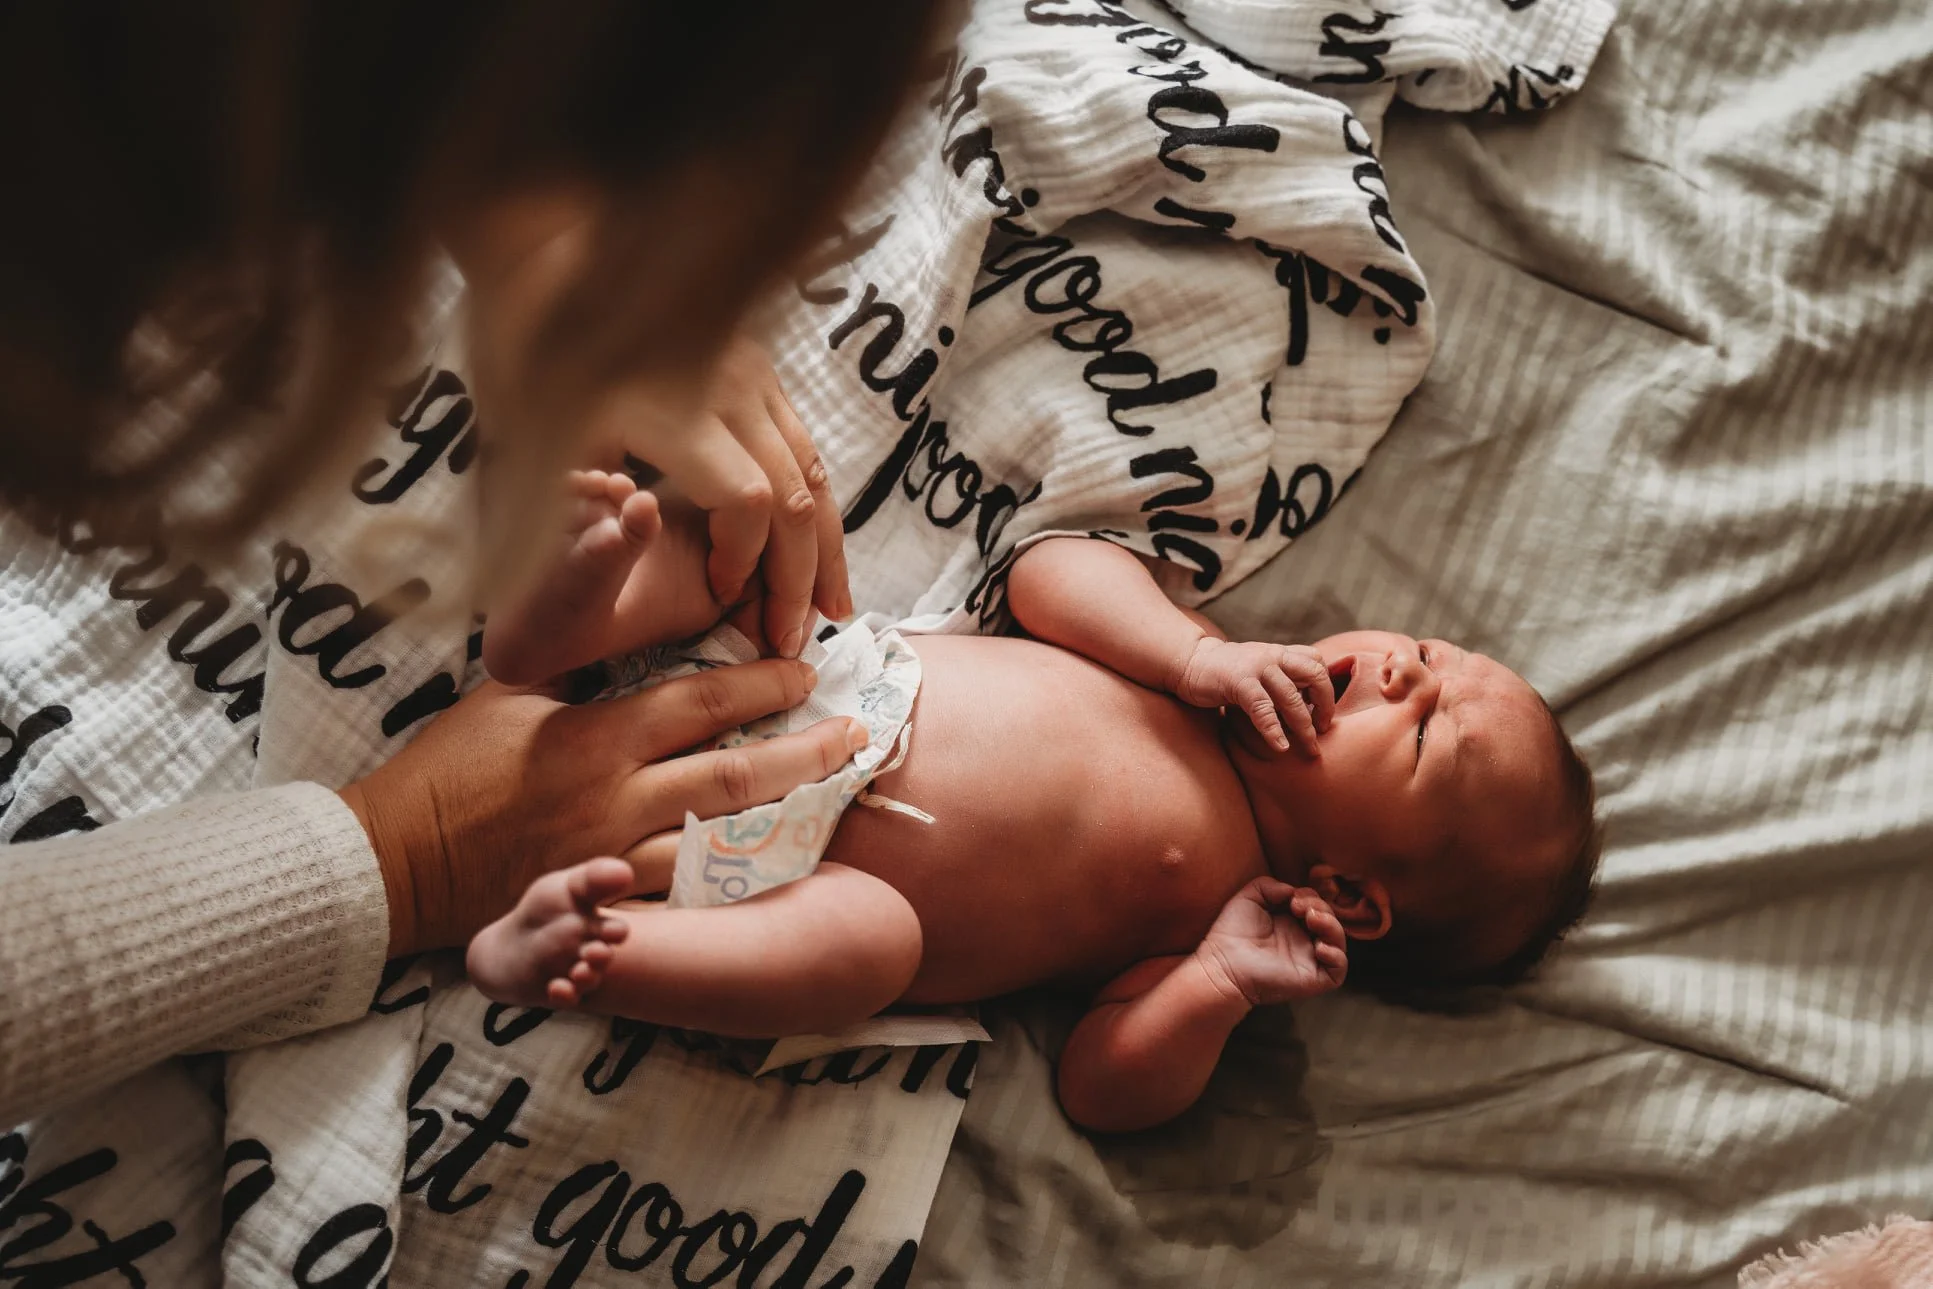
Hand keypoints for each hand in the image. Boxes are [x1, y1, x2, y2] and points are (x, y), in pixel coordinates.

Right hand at [338, 659, 868, 957]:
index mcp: (595, 737)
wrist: (399, 863)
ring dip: (789, 814)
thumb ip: (573, 641)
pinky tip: (784, 857)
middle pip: (733, 775)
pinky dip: (738, 874)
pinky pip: (688, 890)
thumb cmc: (450, 767)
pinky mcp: (608, 904)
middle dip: (804, 752)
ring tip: (837, 790)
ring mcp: (616, 859)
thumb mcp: (507, 688)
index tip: (805, 670)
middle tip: (854, 732)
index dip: (761, 683)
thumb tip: (612, 563)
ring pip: (724, 837)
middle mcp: (616, 799)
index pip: (700, 703)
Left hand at [448, 193, 850, 660]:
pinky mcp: (758, 367)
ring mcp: (751, 373)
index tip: (722, 601)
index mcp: (672, 408)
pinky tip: (814, 547)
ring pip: (815, 471)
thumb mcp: (523, 428)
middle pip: (798, 496)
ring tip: (831, 609)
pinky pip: (803, 446)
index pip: (749, 503)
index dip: (745, 564)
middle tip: (794, 640)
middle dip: (799, 577)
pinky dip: (816, 505)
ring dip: (825, 547)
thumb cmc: (522, 341)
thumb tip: (612, 579)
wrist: (549, 241)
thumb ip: (567, 506)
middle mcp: (727, 388)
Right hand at [1175, 638, 1334, 755]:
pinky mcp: (1239, 681)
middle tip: (1323, 730)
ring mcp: (1257, 666)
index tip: (1323, 714)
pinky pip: (1263, 708)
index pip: (1317, 663)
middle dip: (1325, 706)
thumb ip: (1280, 680)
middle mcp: (1274, 655)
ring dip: (1304, 726)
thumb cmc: (1226, 674)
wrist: (1190, 661)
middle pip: (1315, 675)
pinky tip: (1280, 747)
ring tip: (1309, 748)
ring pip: (1292, 696)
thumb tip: (1306, 707)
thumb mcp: (1259, 671)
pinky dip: (1273, 730)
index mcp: (1280, 653)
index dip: (1326, 689)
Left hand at [1197, 878, 1347, 1006]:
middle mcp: (1302, 942)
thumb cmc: (1232, 933)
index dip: (1311, 897)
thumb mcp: (1250, 898)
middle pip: (1330, 920)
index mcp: (1290, 924)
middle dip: (1321, 907)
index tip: (1292, 898)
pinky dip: (1336, 955)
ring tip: (1311, 918)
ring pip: (1338, 942)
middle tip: (1298, 907)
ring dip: (1332, 925)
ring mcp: (1309, 960)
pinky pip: (1339, 969)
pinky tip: (1319, 946)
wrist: (1224, 963)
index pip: (1315, 906)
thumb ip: (1270, 885)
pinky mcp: (1313, 979)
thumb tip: (1293, 890)